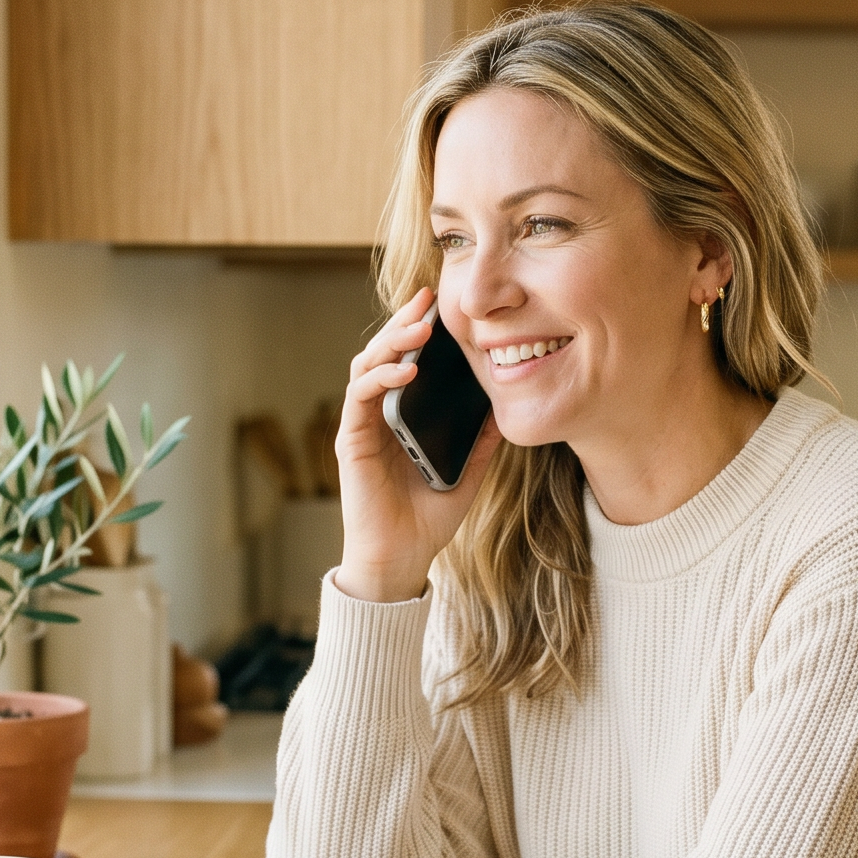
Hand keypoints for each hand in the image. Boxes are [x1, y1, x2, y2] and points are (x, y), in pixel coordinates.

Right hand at [333, 287, 500, 603]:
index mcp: (402, 416)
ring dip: (391, 343)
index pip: (405, 360)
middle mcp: (378, 414)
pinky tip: (406, 371)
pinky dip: (381, 377)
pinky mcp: (351, 441)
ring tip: (419, 329)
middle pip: (383, 353)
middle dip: (403, 322)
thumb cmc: (428, 518)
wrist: (402, 558)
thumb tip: (506, 406)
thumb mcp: (469, 471)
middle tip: (426, 300)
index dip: (418, 330)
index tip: (440, 305)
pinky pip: (360, 397)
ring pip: (366, 365)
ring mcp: (362, 425)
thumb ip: (482, 439)